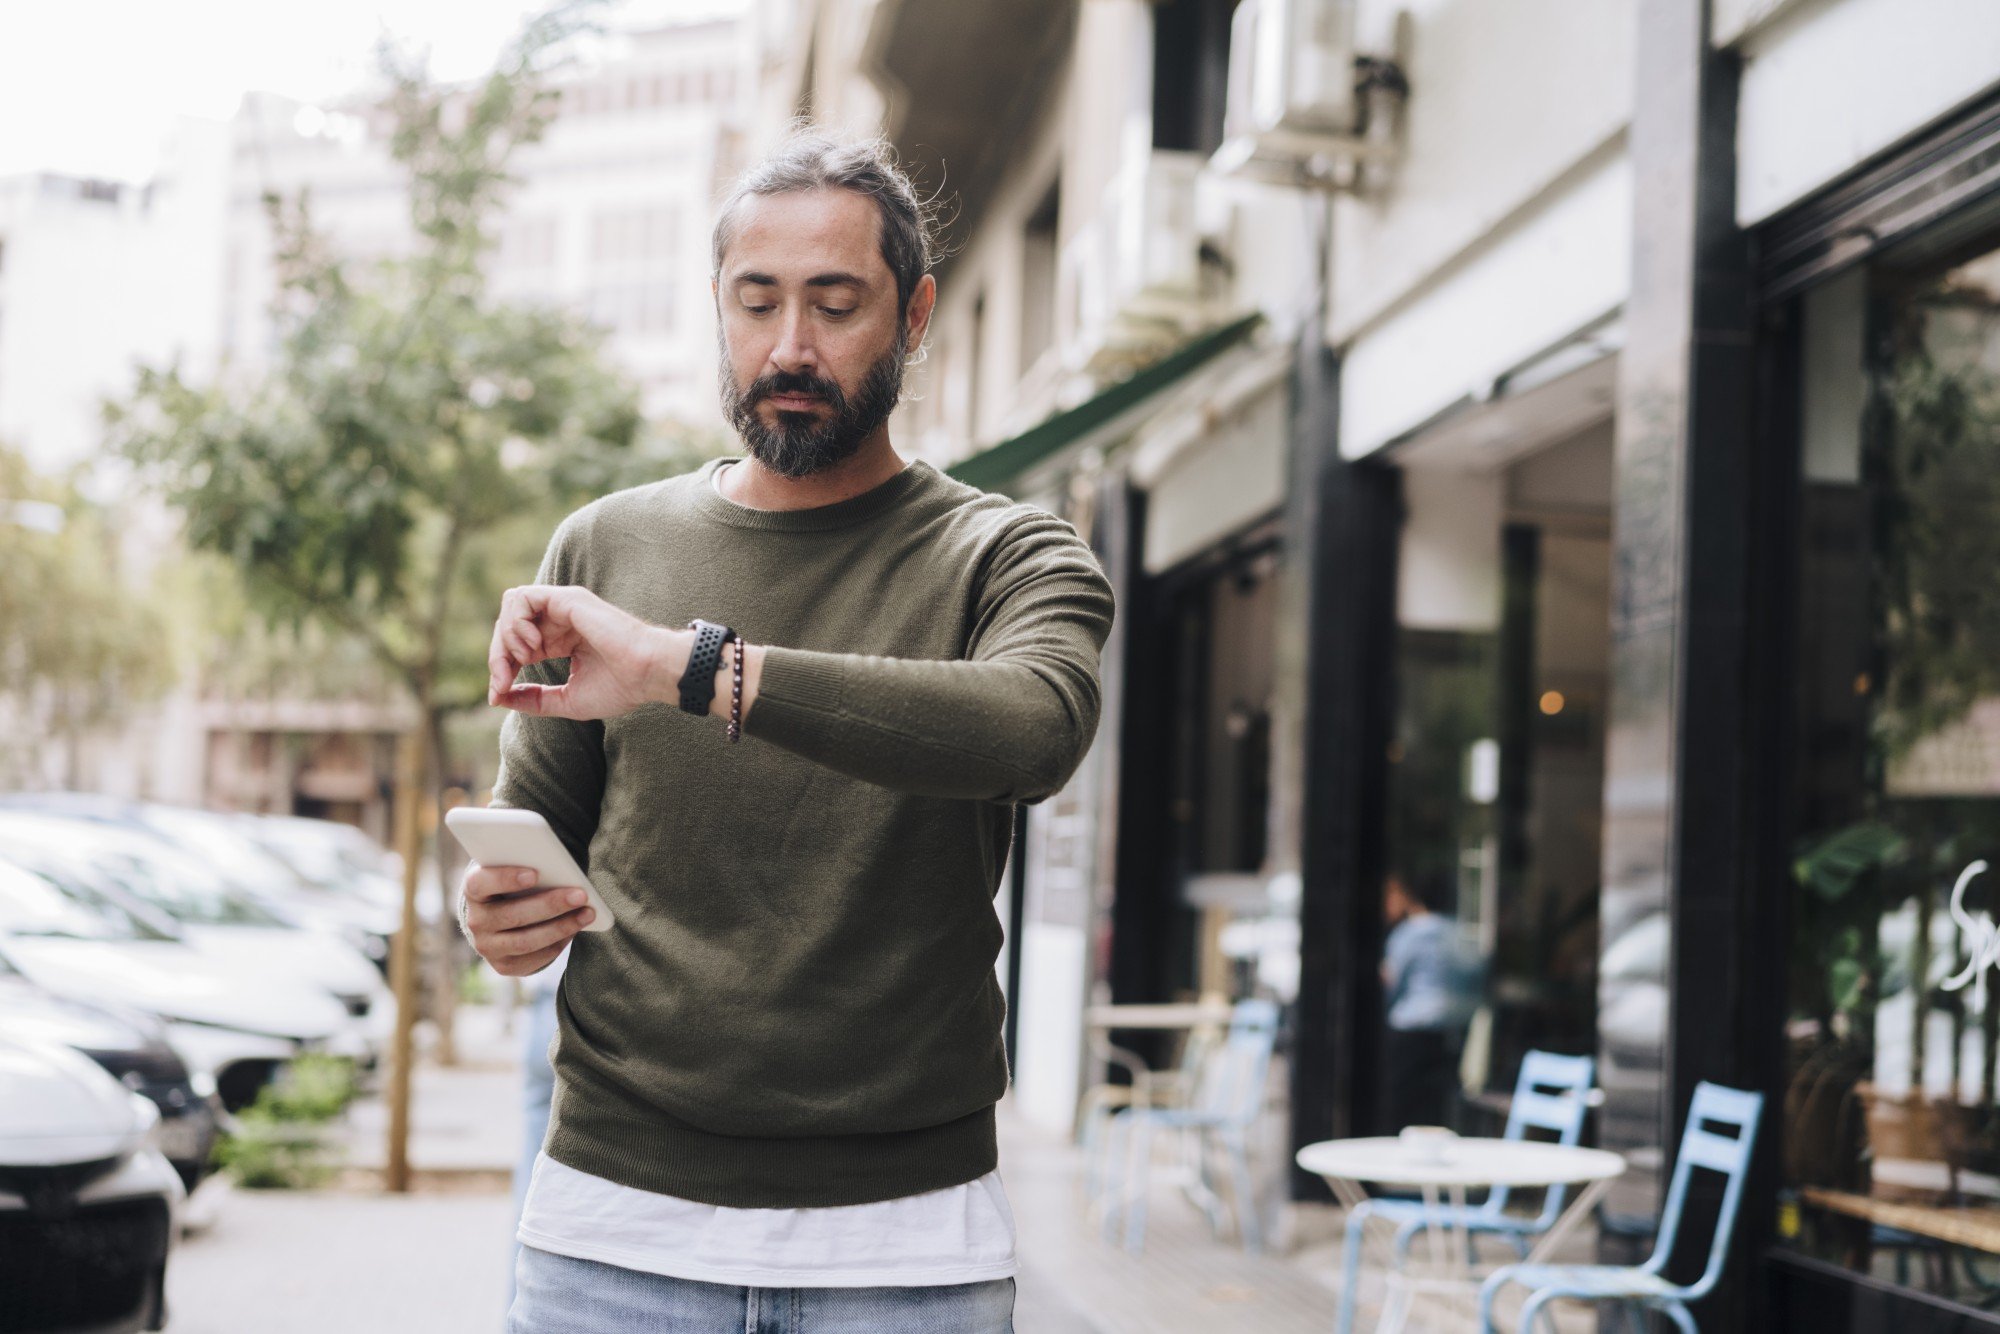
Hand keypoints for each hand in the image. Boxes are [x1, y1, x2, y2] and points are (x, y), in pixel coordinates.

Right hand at [459, 863, 594, 975]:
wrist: (500, 918)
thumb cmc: (514, 886)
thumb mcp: (515, 871)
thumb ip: (529, 867)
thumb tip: (562, 870)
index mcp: (474, 890)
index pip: (481, 884)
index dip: (505, 879)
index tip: (535, 873)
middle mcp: (476, 921)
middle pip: (513, 915)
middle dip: (550, 905)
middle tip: (580, 895)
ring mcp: (487, 946)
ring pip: (526, 941)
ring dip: (561, 928)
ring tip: (587, 914)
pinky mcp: (503, 965)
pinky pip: (533, 958)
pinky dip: (558, 944)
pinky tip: (575, 929)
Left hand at [487, 584, 682, 720]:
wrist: (646, 674)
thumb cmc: (619, 687)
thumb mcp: (566, 700)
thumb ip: (534, 699)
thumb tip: (500, 698)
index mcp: (560, 640)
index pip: (516, 645)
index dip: (501, 668)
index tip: (498, 695)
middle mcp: (560, 619)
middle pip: (508, 625)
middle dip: (498, 656)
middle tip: (503, 682)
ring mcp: (563, 607)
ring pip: (512, 606)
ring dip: (506, 636)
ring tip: (526, 658)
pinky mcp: (567, 599)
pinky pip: (523, 598)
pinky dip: (517, 622)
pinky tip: (534, 646)